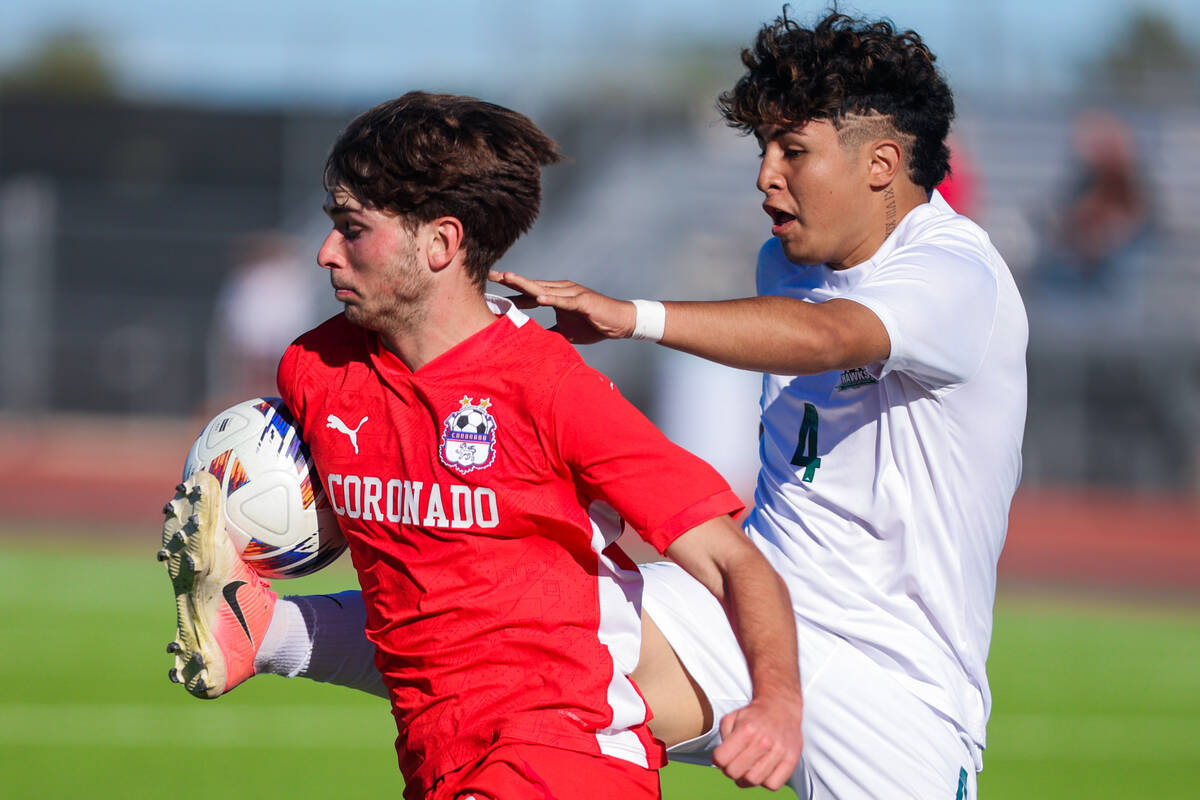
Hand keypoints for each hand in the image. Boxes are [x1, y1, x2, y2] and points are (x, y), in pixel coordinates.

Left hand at [488, 271, 635, 343]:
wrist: (620, 323)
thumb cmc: (593, 324)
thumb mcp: (565, 330)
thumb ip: (549, 332)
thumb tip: (533, 340)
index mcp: (555, 296)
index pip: (528, 293)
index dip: (510, 291)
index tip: (490, 291)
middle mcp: (561, 290)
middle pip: (531, 285)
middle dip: (511, 280)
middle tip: (490, 275)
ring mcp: (571, 294)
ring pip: (544, 289)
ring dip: (525, 284)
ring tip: (508, 278)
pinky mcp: (583, 302)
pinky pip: (564, 301)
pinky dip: (551, 299)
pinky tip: (539, 299)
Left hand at [711, 695, 803, 790]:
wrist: (781, 707)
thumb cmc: (753, 716)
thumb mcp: (732, 718)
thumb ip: (723, 737)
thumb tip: (721, 760)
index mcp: (746, 729)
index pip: (721, 759)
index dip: (717, 760)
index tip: (721, 757)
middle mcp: (763, 741)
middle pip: (735, 772)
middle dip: (729, 771)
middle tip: (732, 765)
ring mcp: (779, 751)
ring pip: (754, 781)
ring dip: (745, 780)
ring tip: (746, 771)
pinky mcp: (791, 759)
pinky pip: (773, 784)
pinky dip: (764, 782)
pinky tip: (762, 772)